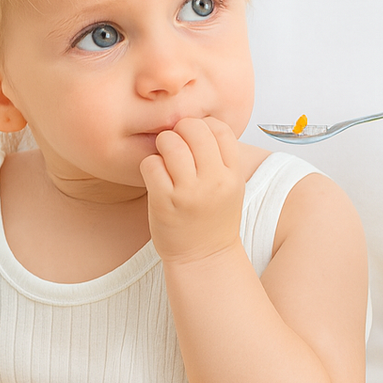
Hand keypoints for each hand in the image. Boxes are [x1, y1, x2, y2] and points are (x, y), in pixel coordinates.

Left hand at [140, 117, 245, 264]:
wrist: (204, 259)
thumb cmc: (213, 220)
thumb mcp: (230, 187)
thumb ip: (219, 158)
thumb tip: (197, 123)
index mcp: (233, 175)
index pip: (219, 129)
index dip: (203, 126)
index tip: (195, 139)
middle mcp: (214, 181)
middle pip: (194, 129)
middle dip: (179, 131)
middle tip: (175, 146)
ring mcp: (189, 192)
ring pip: (170, 142)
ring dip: (162, 146)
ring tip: (164, 161)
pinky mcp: (164, 202)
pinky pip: (151, 164)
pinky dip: (149, 166)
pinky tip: (156, 178)